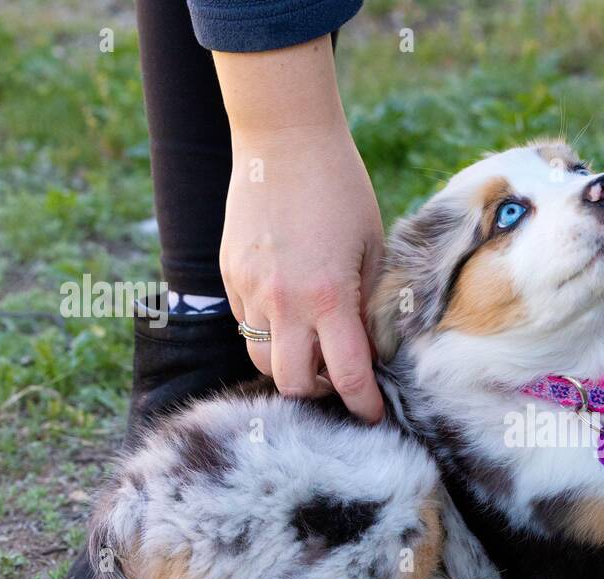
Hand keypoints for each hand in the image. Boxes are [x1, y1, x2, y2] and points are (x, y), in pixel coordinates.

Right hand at [214, 38, 384, 421]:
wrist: (284, 139)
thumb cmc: (342, 190)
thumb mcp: (374, 248)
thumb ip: (371, 305)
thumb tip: (373, 352)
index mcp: (329, 297)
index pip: (347, 376)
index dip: (363, 405)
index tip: (373, 415)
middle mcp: (283, 301)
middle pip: (292, 384)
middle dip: (318, 391)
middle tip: (339, 375)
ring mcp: (249, 289)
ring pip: (262, 359)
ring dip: (290, 364)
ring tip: (314, 344)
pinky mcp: (228, 274)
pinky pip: (246, 324)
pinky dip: (268, 331)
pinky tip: (289, 308)